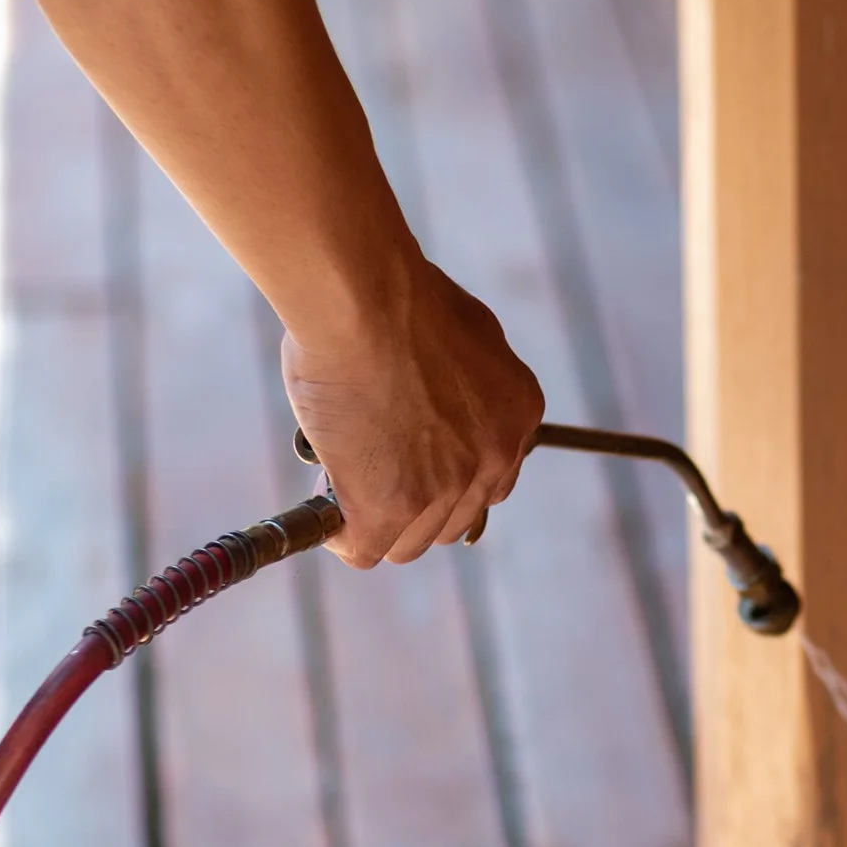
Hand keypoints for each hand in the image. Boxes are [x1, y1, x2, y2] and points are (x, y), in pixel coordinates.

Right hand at [281, 257, 544, 567]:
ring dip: (378, 522)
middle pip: (454, 520)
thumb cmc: (398, 297)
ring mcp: (447, 488)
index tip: (410, 463)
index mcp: (518, 414)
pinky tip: (328, 509)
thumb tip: (442, 396)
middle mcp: (495, 458)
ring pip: (411, 542)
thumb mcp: (465, 333)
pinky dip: (342, 535)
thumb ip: (467, 377)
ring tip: (344, 483)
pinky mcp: (395, 506)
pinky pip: (366, 549)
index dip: (444, 477)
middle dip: (414, 505)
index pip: (488, 479)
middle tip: (372, 472)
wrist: (365, 298)